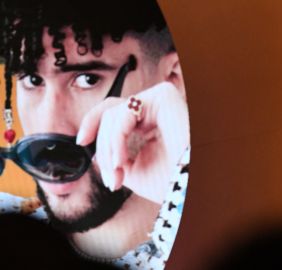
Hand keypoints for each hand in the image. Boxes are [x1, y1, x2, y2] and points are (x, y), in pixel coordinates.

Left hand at [76, 82, 189, 203]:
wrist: (188, 185)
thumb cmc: (168, 180)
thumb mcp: (130, 169)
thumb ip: (112, 154)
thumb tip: (95, 149)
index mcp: (151, 122)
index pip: (116, 112)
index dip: (93, 121)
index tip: (82, 141)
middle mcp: (156, 109)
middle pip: (111, 112)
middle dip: (103, 145)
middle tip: (110, 175)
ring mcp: (161, 100)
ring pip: (114, 114)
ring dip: (109, 148)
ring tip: (118, 172)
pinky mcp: (164, 96)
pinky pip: (125, 112)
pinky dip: (116, 139)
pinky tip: (121, 161)